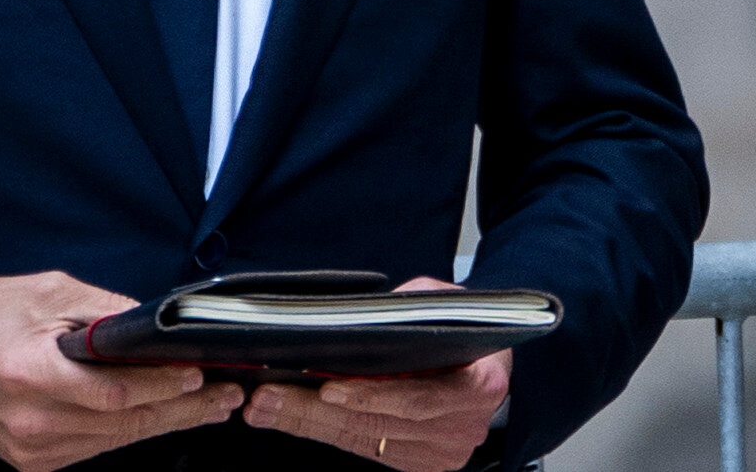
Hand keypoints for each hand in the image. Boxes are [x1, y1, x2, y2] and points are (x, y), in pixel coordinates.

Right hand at [0, 271, 243, 471]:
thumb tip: (152, 325)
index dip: (159, 384)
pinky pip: (96, 447)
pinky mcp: (36, 461)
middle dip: (181, 409)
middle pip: (123, 421)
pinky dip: (130, 430)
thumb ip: (101, 311)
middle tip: (223, 397)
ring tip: (208, 407)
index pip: (111, 389)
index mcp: (31, 372)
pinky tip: (161, 416)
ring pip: (115, 439)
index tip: (197, 374)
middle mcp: (32, 420)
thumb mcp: (48, 292)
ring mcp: (33, 448)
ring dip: (164, 422)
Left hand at [241, 279, 510, 471]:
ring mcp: (441, 450)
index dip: (371, 396)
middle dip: (314, 411)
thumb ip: (412, 304)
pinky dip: (326, 429)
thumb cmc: (464, 321)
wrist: (489, 356)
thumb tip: (363, 313)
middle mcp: (462, 427)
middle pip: (378, 424)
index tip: (327, 388)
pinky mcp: (420, 459)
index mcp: (479, 385)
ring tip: (266, 407)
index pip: (418, 398)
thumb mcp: (446, 299)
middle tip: (268, 397)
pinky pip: (367, 447)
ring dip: (308, 423)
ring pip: (364, 440)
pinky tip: (291, 415)